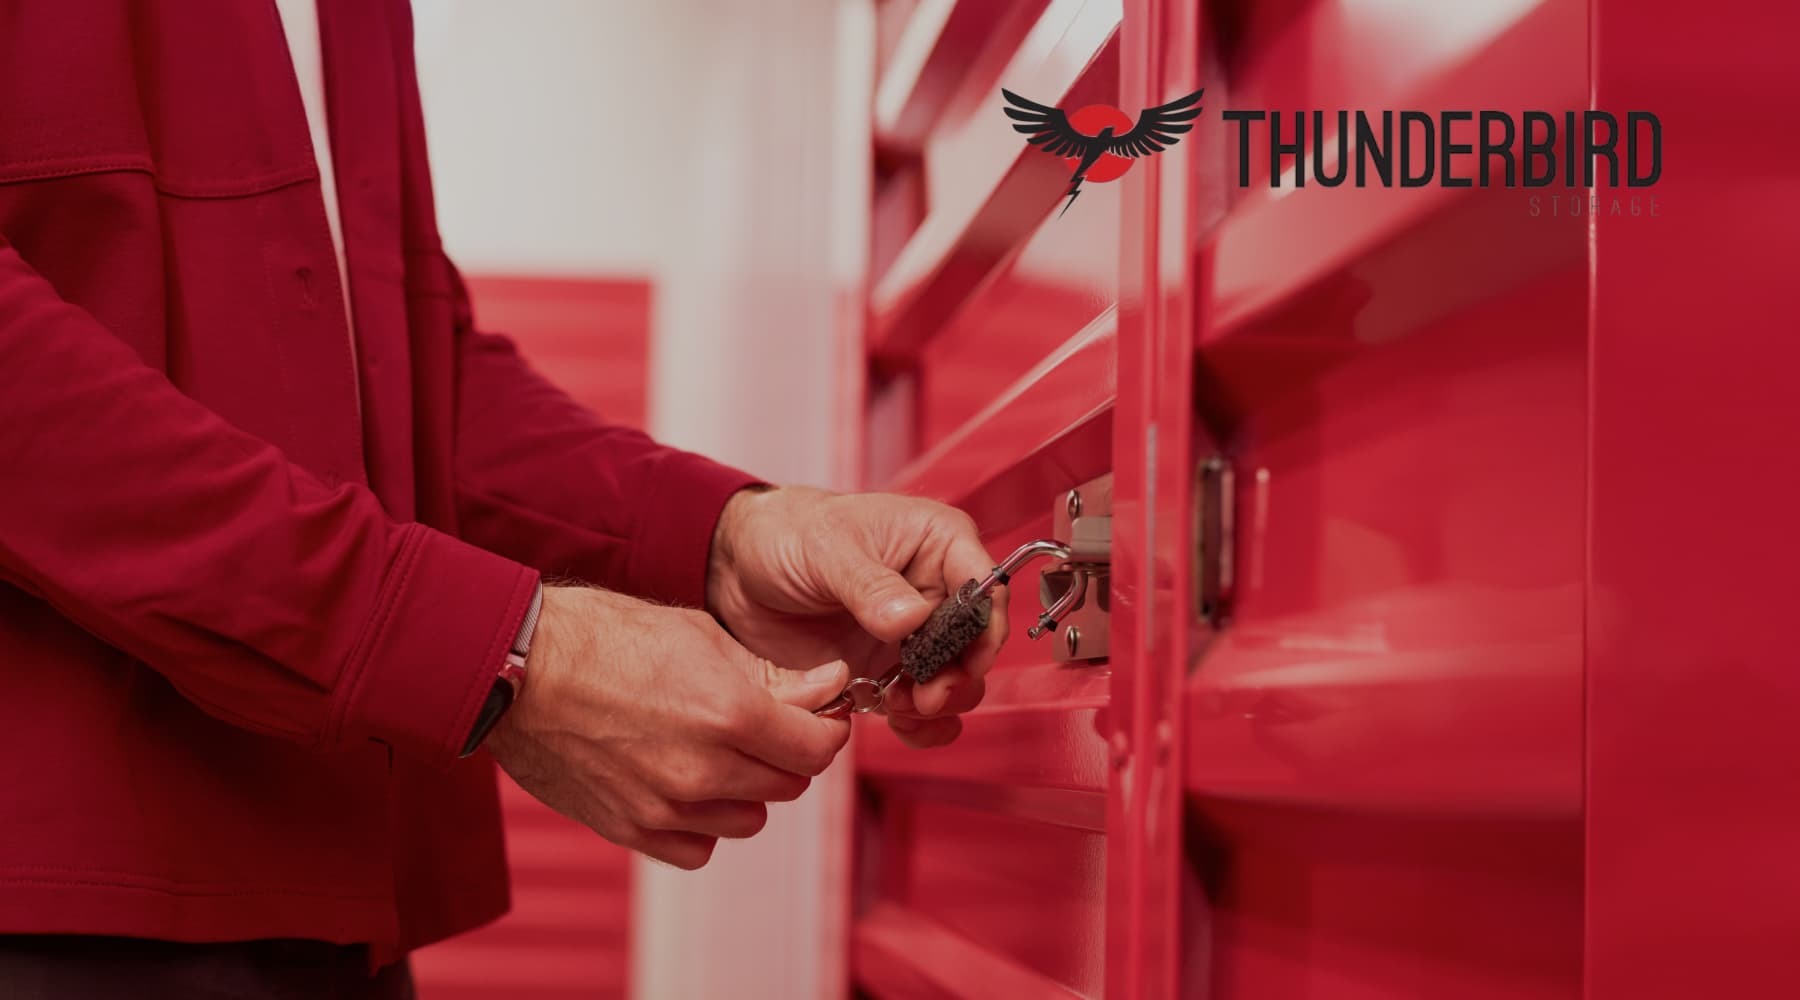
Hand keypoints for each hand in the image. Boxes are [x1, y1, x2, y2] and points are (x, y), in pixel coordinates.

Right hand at [485, 585, 851, 868]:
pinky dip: (702, 824)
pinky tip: (682, 784)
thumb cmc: (602, 636)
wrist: (516, 668)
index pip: (817, 750)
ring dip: (745, 791)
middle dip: (786, 754)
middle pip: (788, 785)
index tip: (815, 717)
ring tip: (714, 750)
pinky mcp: (630, 830)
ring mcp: (665, 808)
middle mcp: (703, 771)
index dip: (825, 730)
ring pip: (748, 820)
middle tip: (763, 725)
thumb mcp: (699, 636)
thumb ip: (772, 673)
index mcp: (729, 714)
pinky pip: (697, 848)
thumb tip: (830, 684)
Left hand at [705, 487, 1007, 747]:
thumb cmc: (787, 533)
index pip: (985, 586)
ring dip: (939, 703)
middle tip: (928, 694)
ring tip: (905, 705)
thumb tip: (912, 618)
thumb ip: (870, 584)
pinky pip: (919, 708)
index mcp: (936, 543)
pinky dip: (918, 724)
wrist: (736, 571)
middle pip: (977, 643)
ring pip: (954, 681)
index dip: (984, 627)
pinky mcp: (886, 672)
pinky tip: (898, 721)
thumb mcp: (827, 548)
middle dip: (960, 675)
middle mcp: (934, 591)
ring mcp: (911, 636)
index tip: (964, 658)